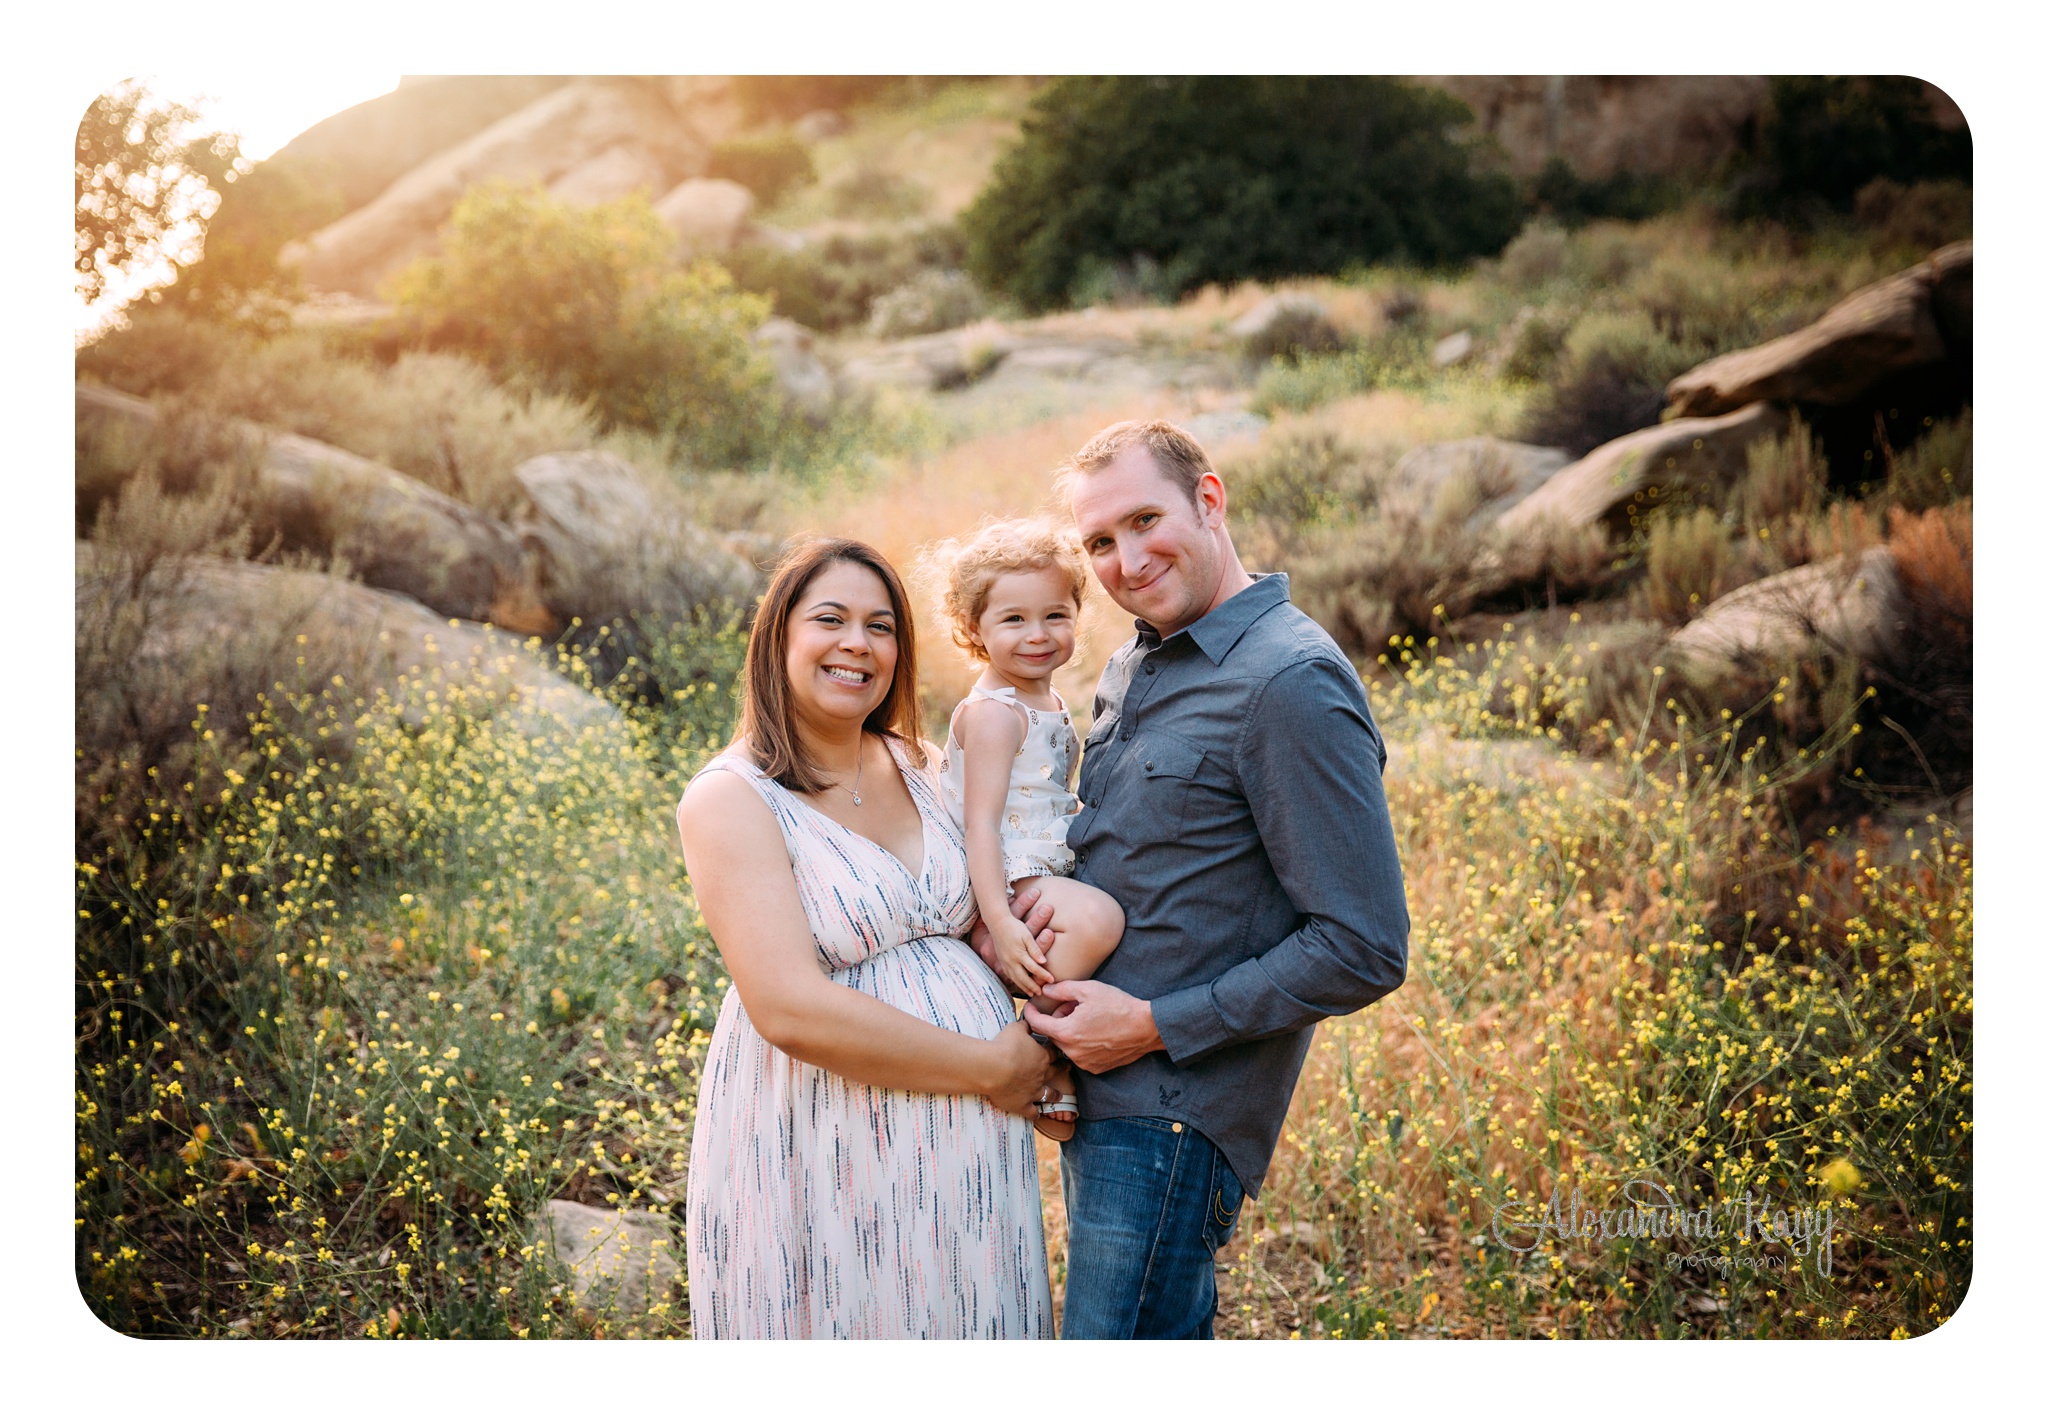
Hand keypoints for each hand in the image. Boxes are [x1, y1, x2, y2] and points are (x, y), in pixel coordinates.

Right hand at [970, 885, 1055, 991]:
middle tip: (1041, 993)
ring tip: (1031, 993)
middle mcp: (1010, 961)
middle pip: (1023, 978)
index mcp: (1018, 955)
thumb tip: (1043, 962)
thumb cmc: (1015, 927)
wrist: (997, 922)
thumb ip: (1035, 949)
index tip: (1052, 980)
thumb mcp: (1027, 935)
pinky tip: (1019, 983)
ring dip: (1023, 987)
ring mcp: (1004, 962)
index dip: (1043, 975)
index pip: (1034, 969)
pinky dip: (1015, 981)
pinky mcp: (1001, 960)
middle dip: (1032, 987)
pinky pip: (1009, 975)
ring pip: (1015, 979)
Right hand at [982, 1019, 1056, 1116]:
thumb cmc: (1005, 1046)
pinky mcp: (1023, 1105)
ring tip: (1059, 1096)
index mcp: (1041, 1056)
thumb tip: (1030, 1021)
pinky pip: (1032, 1112)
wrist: (994, 1068)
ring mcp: (1033, 1092)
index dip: (1057, 1051)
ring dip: (1054, 1095)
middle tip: (1067, 1068)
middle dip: (1062, 1069)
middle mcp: (1041, 1075)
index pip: (1054, 1053)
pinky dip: (1035, 1115)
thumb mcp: (1016, 1029)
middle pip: (1055, 1072)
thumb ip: (1025, 1026)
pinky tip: (1037, 1116)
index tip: (1060, 1050)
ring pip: (1048, 1095)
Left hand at [1024, 979, 1163, 1073]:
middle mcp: (1072, 1051)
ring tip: (1088, 1018)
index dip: (1030, 1012)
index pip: (1036, 1024)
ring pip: (1066, 1044)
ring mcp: (1083, 1062)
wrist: (1146, 1027)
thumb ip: (1061, 990)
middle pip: (1053, 1033)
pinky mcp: (1095, 1068)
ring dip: (1069, 1031)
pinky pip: (1079, 1054)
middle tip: (1073, 1006)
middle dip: (1057, 1019)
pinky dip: (1081, 1043)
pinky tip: (1096, 1032)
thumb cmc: (1118, 1006)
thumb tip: (1044, 990)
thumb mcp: (1088, 989)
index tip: (1029, 1006)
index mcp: (1066, 1032)